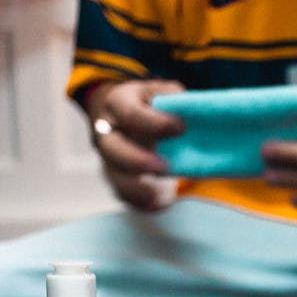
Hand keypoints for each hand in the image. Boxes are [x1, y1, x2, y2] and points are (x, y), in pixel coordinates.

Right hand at [86, 79, 185, 211]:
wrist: (117, 110)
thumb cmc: (145, 102)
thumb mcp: (156, 90)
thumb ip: (171, 96)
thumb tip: (190, 108)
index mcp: (117, 104)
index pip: (131, 114)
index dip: (156, 123)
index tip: (182, 127)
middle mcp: (106, 130)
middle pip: (112, 149)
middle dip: (137, 160)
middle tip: (164, 167)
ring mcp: (107, 155)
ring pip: (113, 176)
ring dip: (134, 189)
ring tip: (157, 197)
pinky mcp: (114, 174)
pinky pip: (120, 192)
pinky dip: (138, 203)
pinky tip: (159, 205)